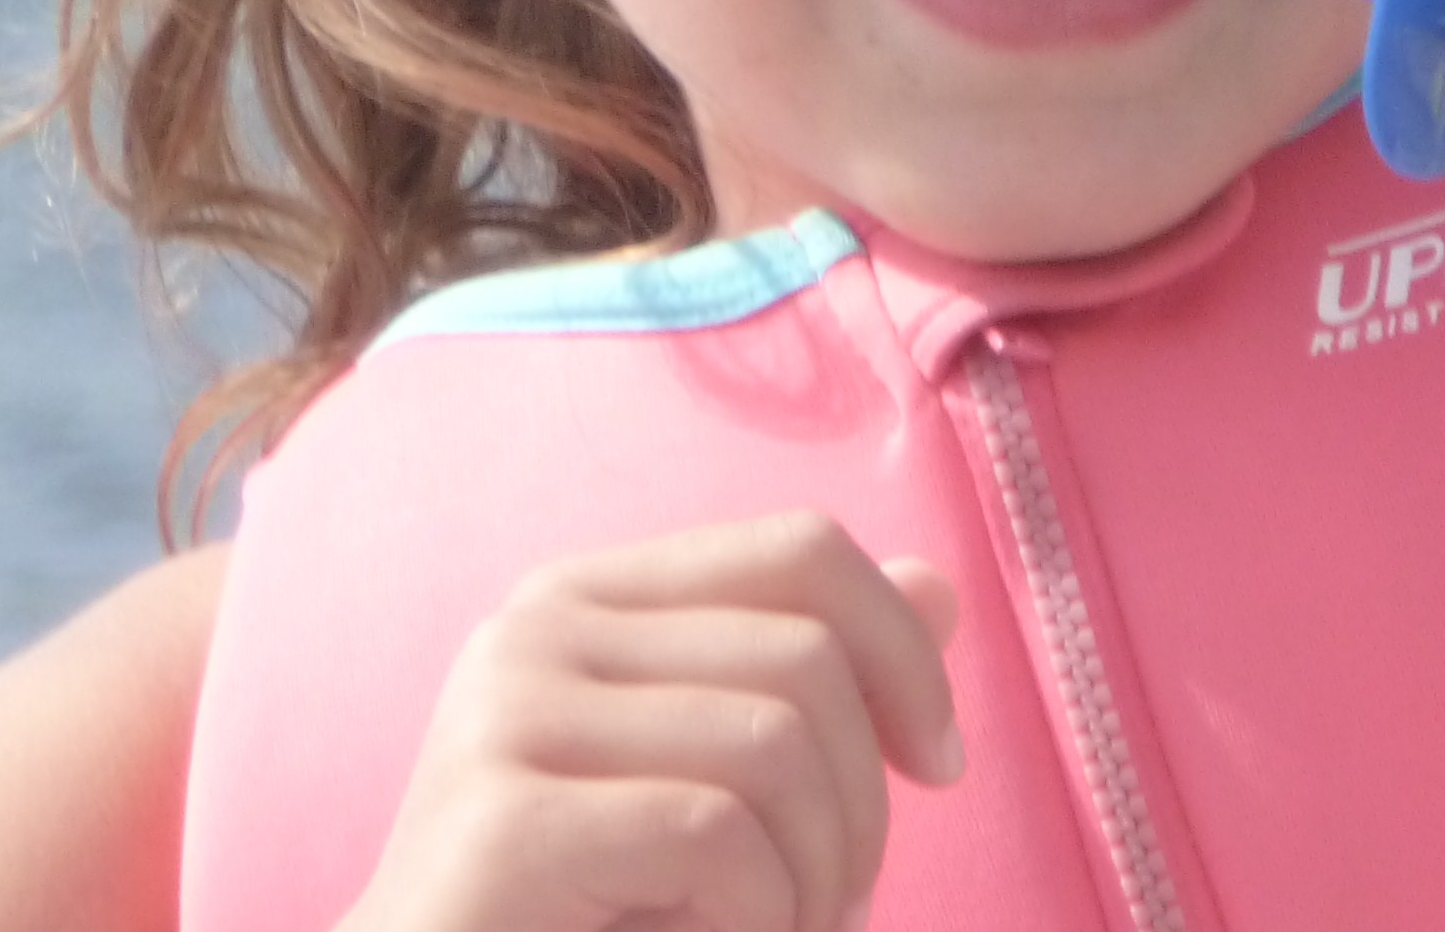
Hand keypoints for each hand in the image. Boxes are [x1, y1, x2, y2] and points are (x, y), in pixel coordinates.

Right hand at [339, 514, 964, 931]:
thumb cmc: (587, 911)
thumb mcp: (712, 780)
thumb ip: (807, 685)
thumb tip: (939, 588)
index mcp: (590, 597)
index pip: (800, 549)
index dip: (901, 650)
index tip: (939, 764)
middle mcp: (536, 629)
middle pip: (805, 655)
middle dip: (865, 803)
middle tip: (840, 908)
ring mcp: (506, 716)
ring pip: (774, 746)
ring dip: (814, 878)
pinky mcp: (504, 823)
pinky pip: (713, 835)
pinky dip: (757, 917)